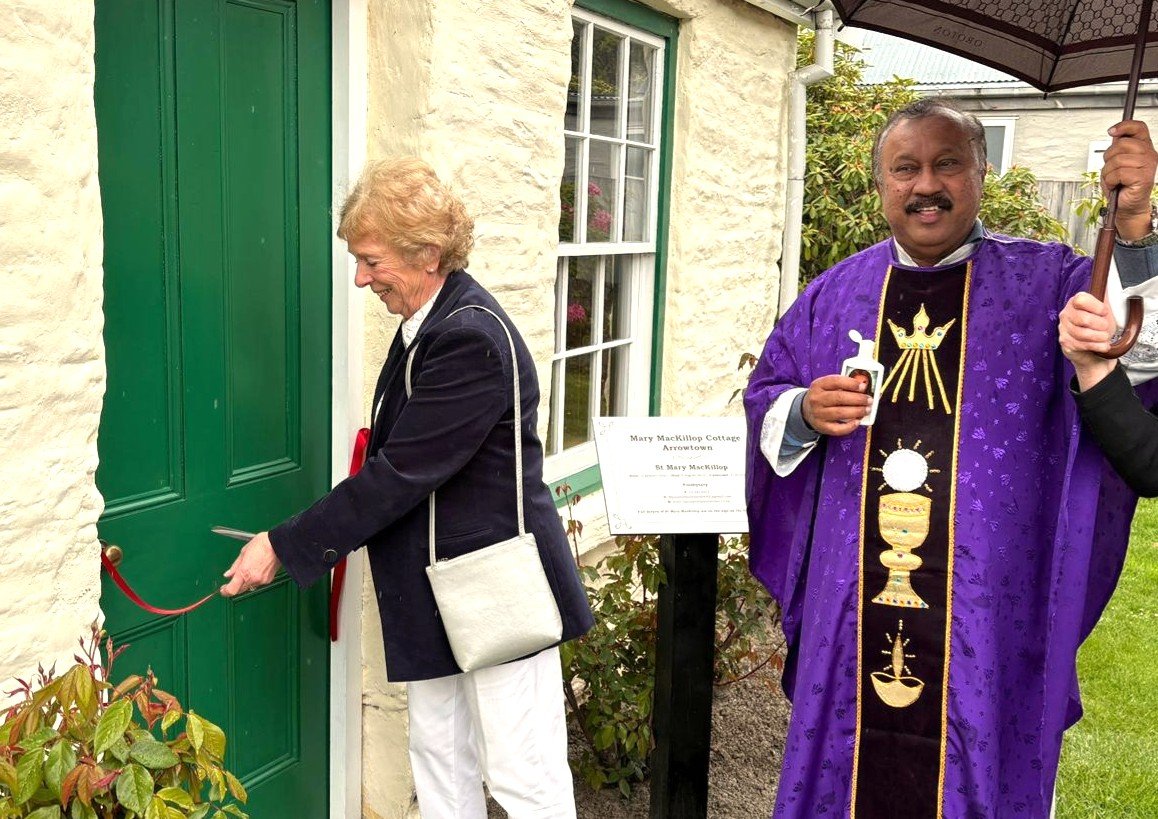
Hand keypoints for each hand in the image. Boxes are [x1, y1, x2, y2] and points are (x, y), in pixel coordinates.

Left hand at [221, 531, 280, 596]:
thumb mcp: (243, 553)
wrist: (278, 544)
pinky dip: (254, 579)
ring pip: (249, 586)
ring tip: (248, 569)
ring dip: (245, 582)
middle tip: (233, 580)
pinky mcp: (268, 580)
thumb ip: (235, 566)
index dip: (225, 591)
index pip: (231, 590)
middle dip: (235, 586)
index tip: (223, 589)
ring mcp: (261, 580)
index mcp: (244, 572)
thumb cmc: (262, 544)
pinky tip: (257, 569)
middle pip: (239, 590)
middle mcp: (252, 579)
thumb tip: (228, 574)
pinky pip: (257, 583)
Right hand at [802, 374, 872, 436]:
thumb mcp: (827, 386)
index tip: (863, 386)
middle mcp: (816, 399)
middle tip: (869, 400)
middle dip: (857, 399)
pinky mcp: (821, 426)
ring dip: (857, 411)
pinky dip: (849, 426)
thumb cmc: (823, 396)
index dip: (851, 383)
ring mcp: (818, 414)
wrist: (806, 410)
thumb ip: (842, 384)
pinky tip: (857, 422)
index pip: (835, 381)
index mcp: (818, 385)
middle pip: (839, 398)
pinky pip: (837, 429)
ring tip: (867, 410)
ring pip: (840, 413)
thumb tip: (862, 387)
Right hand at [1059, 292, 1117, 390]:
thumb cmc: (1097, 325)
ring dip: (1099, 336)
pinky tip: (1103, 345)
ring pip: (1082, 333)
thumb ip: (1105, 296)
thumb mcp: (1103, 309)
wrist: (1091, 345)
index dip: (1096, 307)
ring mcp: (1064, 329)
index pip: (1081, 300)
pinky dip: (1097, 346)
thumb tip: (1111, 278)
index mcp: (1075, 302)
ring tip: (1106, 337)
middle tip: (1106, 327)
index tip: (1104, 312)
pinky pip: (1082, 345)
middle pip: (1083, 319)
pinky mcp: (1066, 343)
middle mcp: (1066, 314)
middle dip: (1100, 324)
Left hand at [1101, 120, 1157, 239]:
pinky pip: (1118, 173)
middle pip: (1122, 144)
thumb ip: (1117, 149)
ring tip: (1114, 179)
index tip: (1112, 131)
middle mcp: (1149, 154)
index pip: (1138, 128)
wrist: (1126, 205)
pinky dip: (1110, 181)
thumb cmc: (1121, 185)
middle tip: (1111, 169)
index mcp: (1143, 148)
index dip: (1124, 126)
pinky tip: (1116, 185)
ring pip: (1117, 160)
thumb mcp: (1115, 163)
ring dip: (1108, 172)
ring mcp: (1148, 165)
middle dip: (1109, 157)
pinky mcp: (1143, 177)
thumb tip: (1114, 134)